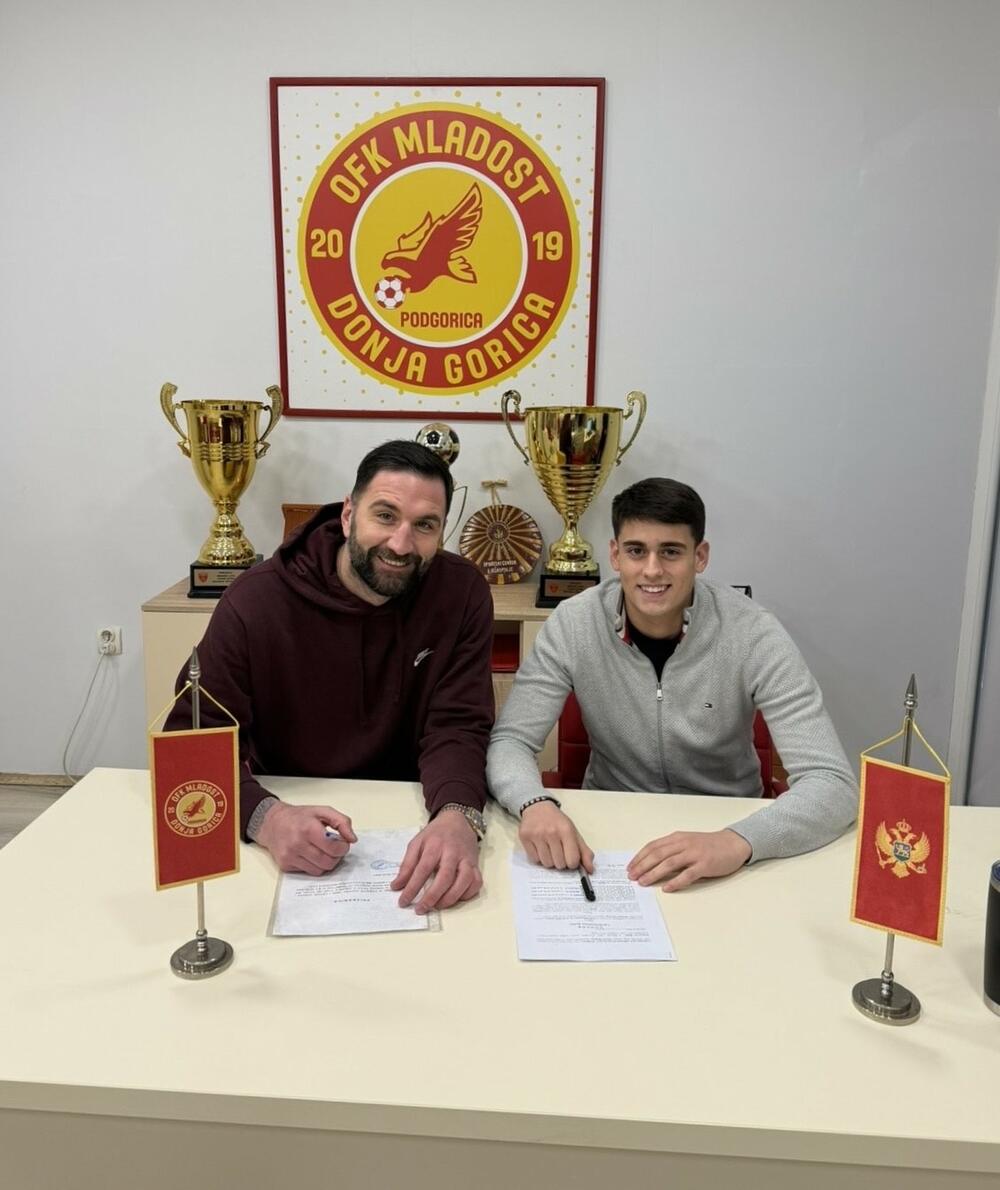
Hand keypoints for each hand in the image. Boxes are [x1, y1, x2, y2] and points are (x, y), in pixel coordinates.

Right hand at [256, 803, 356, 875]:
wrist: (272, 823)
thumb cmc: (299, 817)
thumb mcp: (322, 811)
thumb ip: (342, 822)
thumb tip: (352, 839)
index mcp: (308, 829)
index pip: (334, 849)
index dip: (343, 847)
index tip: (342, 843)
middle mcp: (297, 844)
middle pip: (328, 862)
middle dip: (336, 857)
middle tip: (333, 848)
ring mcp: (290, 857)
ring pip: (319, 871)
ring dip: (325, 862)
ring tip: (323, 851)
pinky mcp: (285, 866)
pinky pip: (307, 872)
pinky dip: (313, 865)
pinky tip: (310, 854)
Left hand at [390, 810, 482, 913]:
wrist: (457, 820)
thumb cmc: (435, 834)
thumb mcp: (417, 843)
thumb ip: (407, 865)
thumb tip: (396, 886)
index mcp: (435, 845)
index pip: (422, 869)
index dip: (412, 888)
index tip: (403, 901)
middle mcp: (453, 852)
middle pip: (445, 877)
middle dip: (432, 896)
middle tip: (420, 909)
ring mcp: (467, 859)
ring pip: (464, 881)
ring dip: (450, 898)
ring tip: (437, 906)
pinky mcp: (476, 865)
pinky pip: (476, 882)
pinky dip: (467, 894)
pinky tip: (456, 898)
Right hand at [519, 801, 593, 873]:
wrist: (538, 807)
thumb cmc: (558, 822)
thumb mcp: (574, 833)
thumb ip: (584, 852)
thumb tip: (590, 870)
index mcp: (566, 830)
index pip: (573, 860)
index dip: (573, 863)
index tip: (570, 858)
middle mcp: (551, 832)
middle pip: (559, 864)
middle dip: (561, 862)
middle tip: (559, 852)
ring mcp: (536, 834)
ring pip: (546, 864)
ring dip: (549, 860)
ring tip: (549, 849)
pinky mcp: (525, 837)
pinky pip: (534, 859)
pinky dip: (538, 857)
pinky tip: (540, 847)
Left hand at [627, 829, 751, 891]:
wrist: (733, 843)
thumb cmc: (708, 845)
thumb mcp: (687, 842)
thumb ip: (672, 849)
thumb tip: (652, 863)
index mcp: (677, 838)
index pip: (653, 846)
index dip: (639, 857)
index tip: (630, 867)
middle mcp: (684, 844)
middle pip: (658, 854)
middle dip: (642, 866)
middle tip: (631, 876)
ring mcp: (694, 854)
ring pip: (669, 863)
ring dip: (654, 873)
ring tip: (643, 882)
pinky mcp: (705, 865)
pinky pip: (687, 874)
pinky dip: (676, 882)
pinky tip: (667, 888)